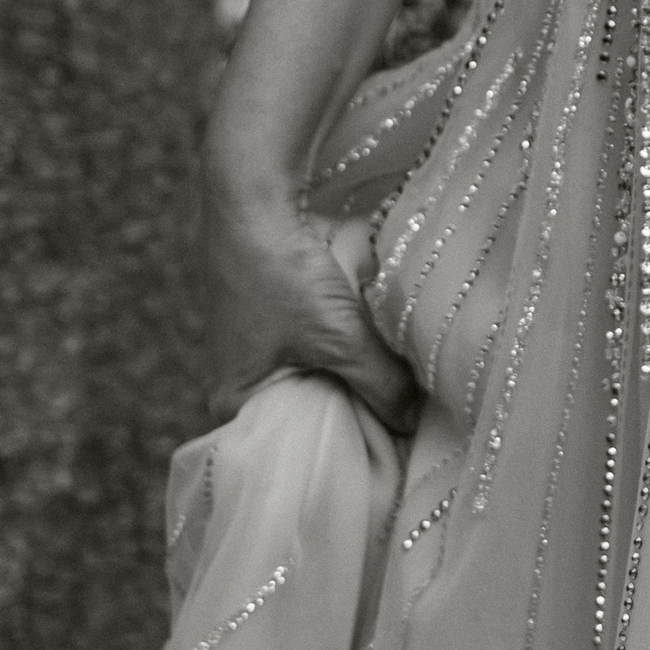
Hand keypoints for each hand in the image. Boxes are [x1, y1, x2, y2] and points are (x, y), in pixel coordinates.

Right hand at [202, 158, 419, 434]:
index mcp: (235, 403)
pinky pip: (319, 351)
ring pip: (320, 380)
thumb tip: (414, 422)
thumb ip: (382, 385)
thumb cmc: (280, 273)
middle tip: (406, 421)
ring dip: (356, 379)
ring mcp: (256, 349)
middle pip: (311, 415)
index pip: (298, 448)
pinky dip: (348, 352)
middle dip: (356, 414)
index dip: (347, 450)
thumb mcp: (339, 339)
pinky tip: (380, 348)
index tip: (395, 452)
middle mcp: (240, 383)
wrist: (253, 197)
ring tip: (400, 387)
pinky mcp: (275, 319)